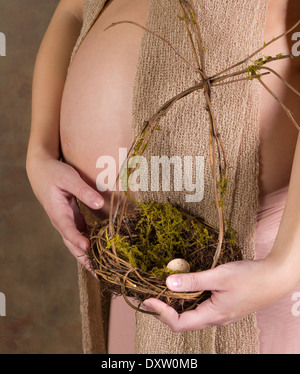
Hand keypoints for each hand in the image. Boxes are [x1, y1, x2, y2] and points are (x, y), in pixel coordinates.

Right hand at [26, 155, 103, 272]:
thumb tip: (99, 204)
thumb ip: (84, 191)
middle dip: (84, 259)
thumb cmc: (54, 173)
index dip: (77, 240)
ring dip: (87, 256)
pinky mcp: (72, 219)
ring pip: (75, 243)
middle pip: (71, 244)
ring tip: (101, 269)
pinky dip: (89, 244)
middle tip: (98, 273)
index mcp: (57, 212)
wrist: (41, 171)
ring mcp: (66, 222)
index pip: (67, 229)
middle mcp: (61, 221)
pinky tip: (100, 251)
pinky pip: (80, 235)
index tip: (87, 249)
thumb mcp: (69, 178)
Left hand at [143, 258, 295, 331]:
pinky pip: (199, 306)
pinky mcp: (222, 305)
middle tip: (148, 295)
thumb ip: (194, 281)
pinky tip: (183, 287)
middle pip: (182, 321)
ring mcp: (218, 312)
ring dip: (174, 304)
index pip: (179, 324)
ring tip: (160, 290)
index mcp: (213, 315)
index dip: (161, 313)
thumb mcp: (219, 277)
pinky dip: (186, 298)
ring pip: (190, 313)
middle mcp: (214, 318)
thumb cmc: (250, 278)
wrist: (274, 278)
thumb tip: (168, 283)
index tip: (148, 298)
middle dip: (162, 310)